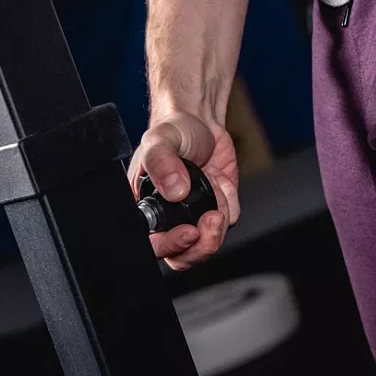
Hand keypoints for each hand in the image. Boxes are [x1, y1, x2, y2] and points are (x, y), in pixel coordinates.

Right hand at [128, 112, 239, 270]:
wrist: (202, 120)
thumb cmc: (173, 129)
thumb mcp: (159, 141)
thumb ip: (161, 162)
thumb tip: (174, 190)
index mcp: (146, 208)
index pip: (154, 243)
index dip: (171, 245)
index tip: (188, 232)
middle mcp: (169, 217)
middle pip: (182, 255)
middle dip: (200, 246)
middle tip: (210, 222)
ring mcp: (194, 215)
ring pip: (207, 244)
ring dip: (216, 223)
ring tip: (215, 195)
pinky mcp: (217, 208)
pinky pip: (228, 221)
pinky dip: (229, 203)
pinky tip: (220, 182)